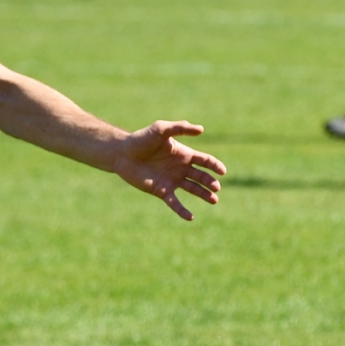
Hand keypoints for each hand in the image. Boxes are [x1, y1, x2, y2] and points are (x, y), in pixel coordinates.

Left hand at [111, 121, 226, 220]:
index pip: (205, 161)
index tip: (222, 171)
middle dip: (210, 182)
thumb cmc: (142, 139)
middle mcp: (180, 168)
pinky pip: (174, 203)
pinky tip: (191, 217)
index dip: (215, 166)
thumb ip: (180, 128)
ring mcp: (172, 180)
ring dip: (204, 195)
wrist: (123, 154)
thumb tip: (201, 129)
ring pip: (193, 189)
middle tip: (216, 188)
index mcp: (184, 154)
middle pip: (201, 176)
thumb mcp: (161, 129)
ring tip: (214, 200)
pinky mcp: (161, 191)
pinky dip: (182, 210)